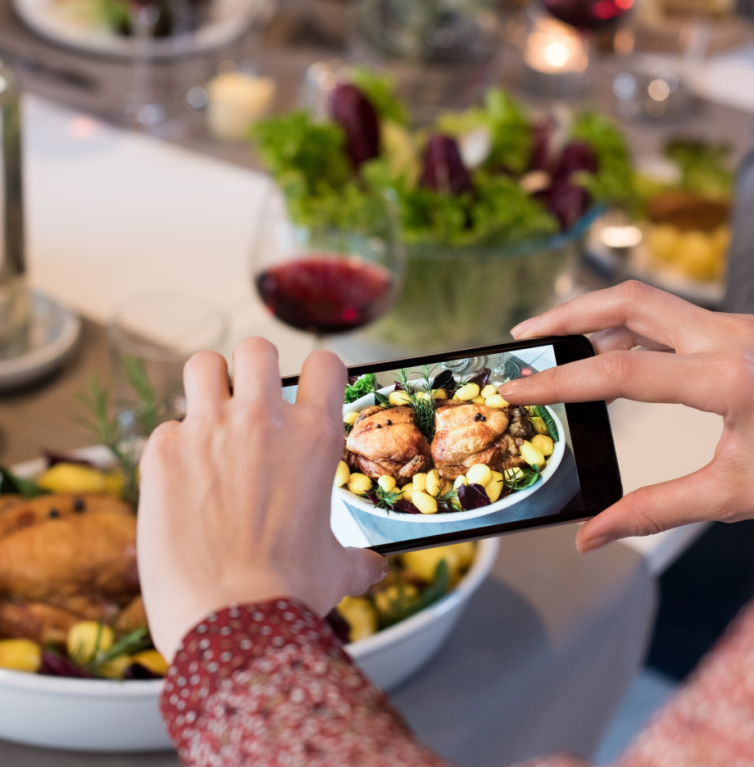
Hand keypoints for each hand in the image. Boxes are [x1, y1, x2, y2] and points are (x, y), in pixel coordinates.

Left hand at [137, 339, 387, 659]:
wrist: (229, 621)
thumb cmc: (291, 592)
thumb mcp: (337, 567)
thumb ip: (359, 559)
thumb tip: (377, 569)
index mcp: (314, 436)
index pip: (325, 364)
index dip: (319, 373)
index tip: (308, 392)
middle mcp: (262, 421)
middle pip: (256, 348)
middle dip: (254, 368)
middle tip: (251, 400)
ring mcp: (208, 431)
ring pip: (202, 364)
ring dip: (209, 383)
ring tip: (209, 415)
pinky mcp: (162, 453)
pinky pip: (166, 428)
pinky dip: (174, 447)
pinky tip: (180, 482)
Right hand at [499, 281, 753, 552]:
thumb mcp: (733, 495)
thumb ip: (653, 510)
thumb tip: (591, 537)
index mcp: (730, 379)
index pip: (619, 372)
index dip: (558, 383)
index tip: (516, 390)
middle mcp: (733, 337)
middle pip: (629, 301)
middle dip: (568, 314)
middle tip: (523, 335)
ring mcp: (739, 327)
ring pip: (649, 302)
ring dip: (595, 316)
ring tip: (553, 343)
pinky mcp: (739, 332)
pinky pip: (670, 317)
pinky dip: (628, 329)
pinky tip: (607, 353)